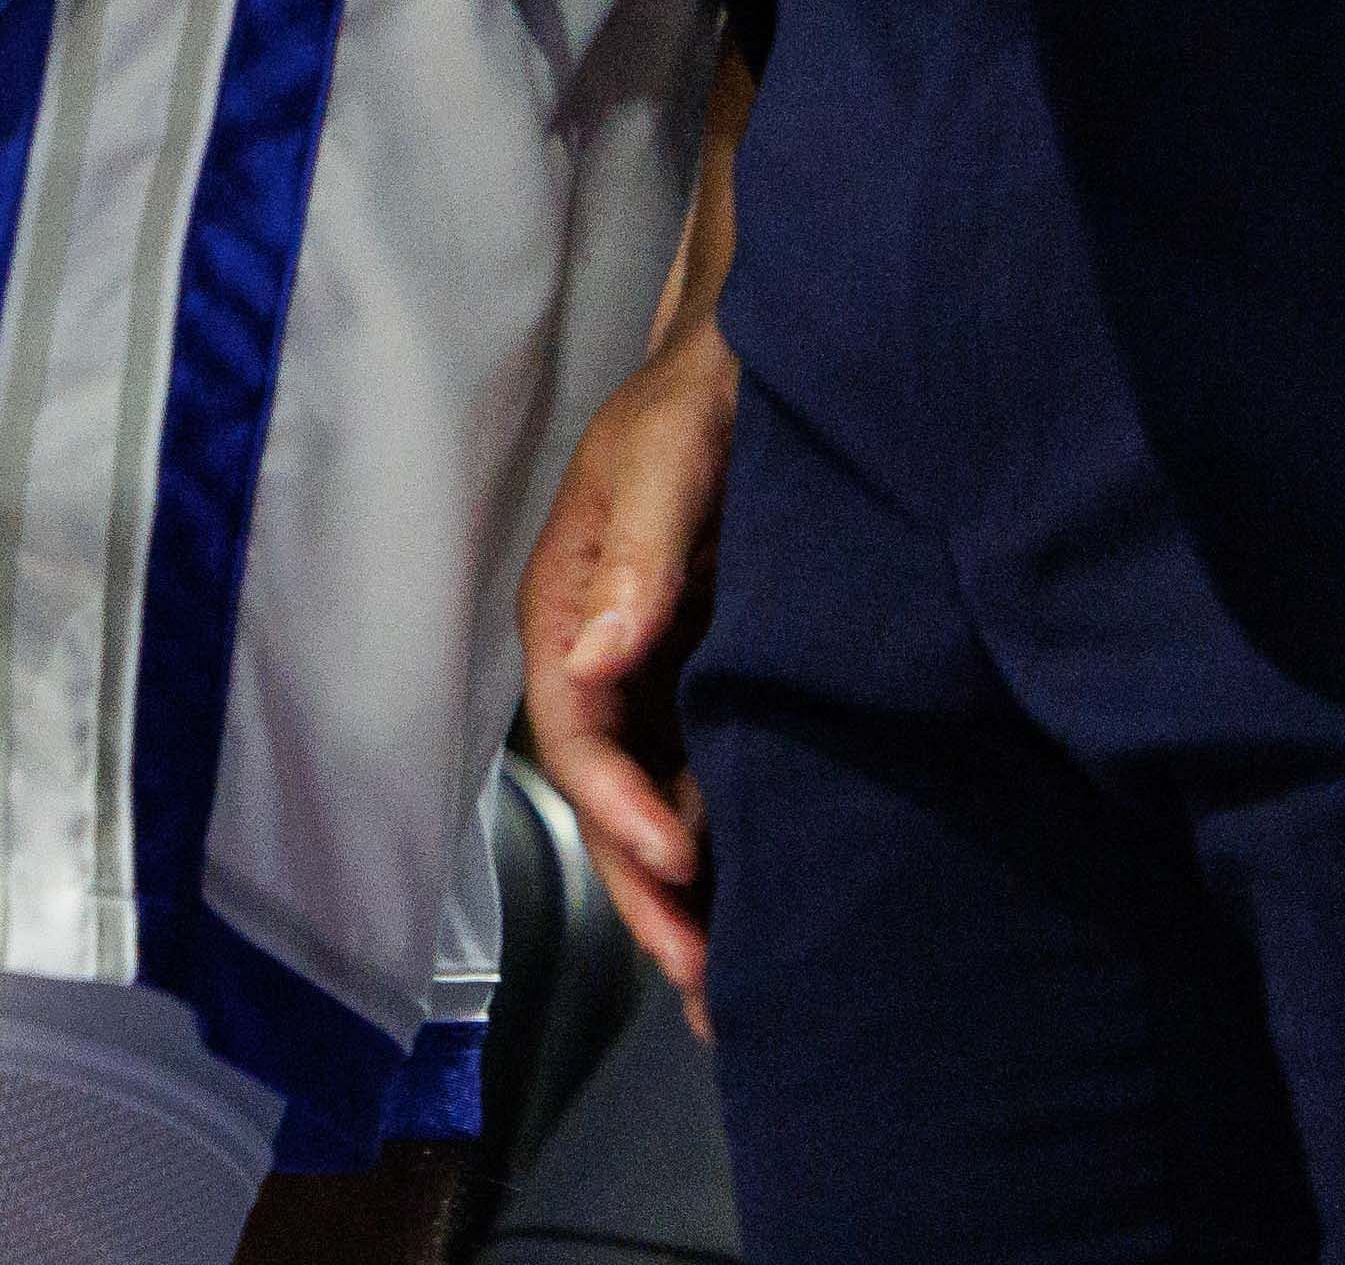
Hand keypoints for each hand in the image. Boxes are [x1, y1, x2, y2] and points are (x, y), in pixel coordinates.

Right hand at [518, 317, 737, 1028]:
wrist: (775, 359)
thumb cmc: (708, 387)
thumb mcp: (669, 450)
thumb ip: (632, 547)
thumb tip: (598, 657)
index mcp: (569, 600)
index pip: (575, 726)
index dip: (615, 803)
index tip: (678, 861)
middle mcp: (607, 651)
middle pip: (610, 792)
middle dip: (647, 891)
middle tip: (706, 981)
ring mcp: (663, 673)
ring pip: (659, 803)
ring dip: (687, 894)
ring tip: (738, 986)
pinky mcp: (721, 681)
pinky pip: (712, 780)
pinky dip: (731, 850)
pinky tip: (769, 908)